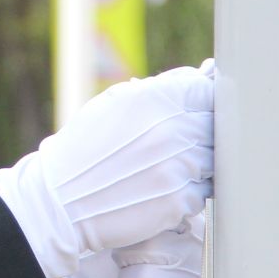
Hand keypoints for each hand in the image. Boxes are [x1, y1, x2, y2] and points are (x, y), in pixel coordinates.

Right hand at [0, 64, 214, 277]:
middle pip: (220, 125)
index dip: (206, 101)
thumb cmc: (84, 149)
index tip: (197, 111)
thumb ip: (159, 88)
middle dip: (206, 132)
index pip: (210, 89)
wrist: (59, 201)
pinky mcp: (179, 201)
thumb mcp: (113, 103)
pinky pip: (204, 192)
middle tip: (182, 143)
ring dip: (201, 163)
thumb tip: (201, 75)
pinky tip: (164, 190)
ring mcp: (180, 167)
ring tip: (170, 167)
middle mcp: (173, 129)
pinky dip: (190, 192)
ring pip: (216, 159)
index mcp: (157, 98)